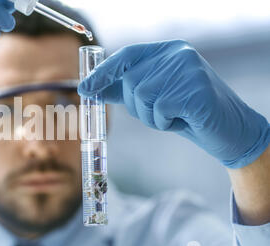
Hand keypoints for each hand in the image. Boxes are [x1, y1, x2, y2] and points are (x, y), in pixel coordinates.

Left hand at [78, 40, 268, 167]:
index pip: (126, 56)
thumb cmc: (185, 112)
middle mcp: (178, 54)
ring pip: (143, 97)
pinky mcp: (197, 91)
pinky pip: (160, 110)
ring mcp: (189, 70)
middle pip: (131, 81)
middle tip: (159, 114)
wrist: (226, 130)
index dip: (103, 73)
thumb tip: (88, 87)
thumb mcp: (152, 97)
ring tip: (172, 117)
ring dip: (151, 117)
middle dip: (137, 106)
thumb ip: (123, 89)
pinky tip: (182, 120)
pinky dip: (165, 123)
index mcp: (167, 50)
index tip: (83, 88)